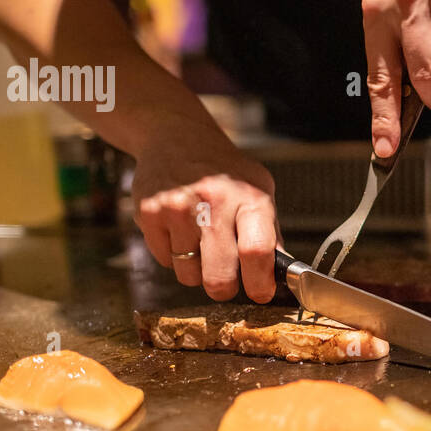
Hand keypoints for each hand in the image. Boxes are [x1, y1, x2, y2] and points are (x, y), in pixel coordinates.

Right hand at [132, 132, 278, 302]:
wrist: (176, 136)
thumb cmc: (224, 170)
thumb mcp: (259, 190)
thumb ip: (270, 232)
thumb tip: (281, 273)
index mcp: (249, 198)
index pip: (257, 251)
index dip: (259, 282)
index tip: (260, 294)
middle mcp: (214, 202)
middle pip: (220, 276)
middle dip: (224, 288)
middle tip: (225, 281)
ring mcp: (178, 208)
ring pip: (189, 275)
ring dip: (196, 271)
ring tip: (199, 243)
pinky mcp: (149, 213)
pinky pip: (164, 261)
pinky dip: (174, 256)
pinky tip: (179, 231)